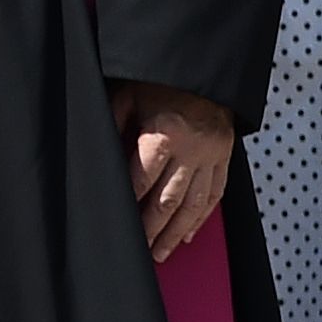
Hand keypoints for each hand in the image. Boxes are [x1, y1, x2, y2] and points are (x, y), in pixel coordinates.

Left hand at [110, 80, 233, 260]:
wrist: (204, 69)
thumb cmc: (159, 79)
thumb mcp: (127, 95)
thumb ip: (112, 124)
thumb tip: (96, 152)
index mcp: (163, 135)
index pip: (140, 179)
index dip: (127, 203)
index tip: (115, 224)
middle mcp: (191, 151)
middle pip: (167, 200)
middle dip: (150, 229)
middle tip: (136, 251)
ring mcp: (211, 158)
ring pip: (193, 205)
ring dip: (174, 233)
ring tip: (159, 253)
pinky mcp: (224, 159)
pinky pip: (214, 196)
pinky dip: (200, 219)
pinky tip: (186, 234)